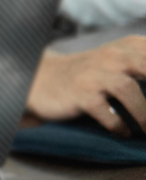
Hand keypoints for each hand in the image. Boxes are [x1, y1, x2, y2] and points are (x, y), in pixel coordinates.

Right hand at [26, 39, 145, 133]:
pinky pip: (104, 110)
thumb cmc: (92, 74)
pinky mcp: (79, 93)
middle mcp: (112, 56)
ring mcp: (93, 74)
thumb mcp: (122, 60)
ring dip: (145, 115)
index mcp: (130, 46)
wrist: (42, 78)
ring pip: (128, 88)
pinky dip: (119, 125)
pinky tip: (124, 133)